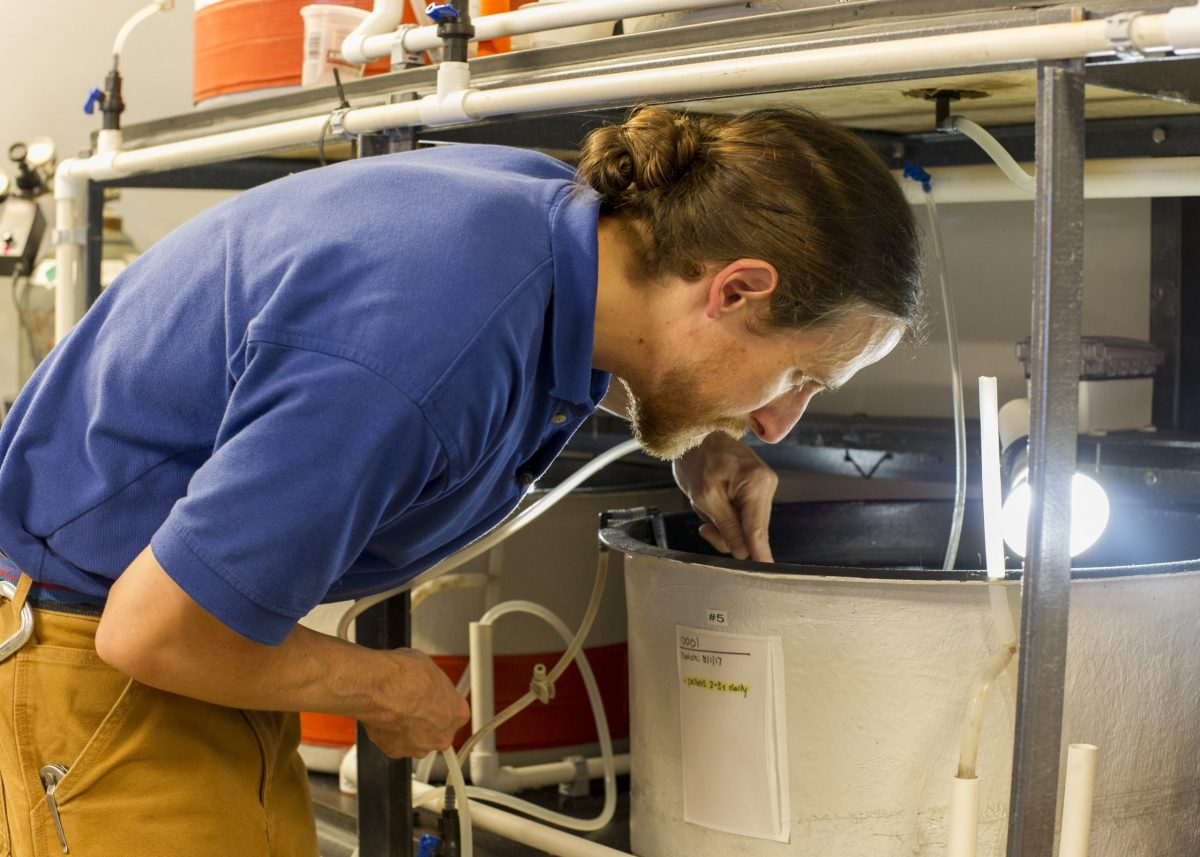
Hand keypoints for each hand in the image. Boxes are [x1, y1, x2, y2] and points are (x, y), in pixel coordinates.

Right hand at [362, 649, 470, 758]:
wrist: (381, 689)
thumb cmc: (407, 677)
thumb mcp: (431, 669)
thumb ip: (435, 686)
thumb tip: (429, 681)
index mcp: (457, 714)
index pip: (457, 713)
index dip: (443, 704)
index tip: (435, 699)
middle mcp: (441, 736)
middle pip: (439, 731)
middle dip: (428, 720)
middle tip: (415, 704)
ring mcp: (419, 747)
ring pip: (418, 740)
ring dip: (410, 728)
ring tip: (398, 709)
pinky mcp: (396, 752)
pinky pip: (396, 743)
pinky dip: (391, 733)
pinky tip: (386, 717)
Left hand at [672, 432, 777, 561]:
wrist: (695, 435)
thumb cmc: (697, 459)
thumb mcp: (704, 496)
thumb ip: (726, 526)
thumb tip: (742, 553)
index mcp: (757, 483)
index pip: (758, 528)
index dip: (760, 553)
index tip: (768, 570)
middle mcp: (766, 485)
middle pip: (752, 531)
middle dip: (727, 534)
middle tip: (705, 527)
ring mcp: (762, 487)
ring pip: (746, 526)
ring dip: (723, 523)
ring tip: (706, 505)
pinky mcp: (754, 490)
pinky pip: (742, 515)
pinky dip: (725, 515)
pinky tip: (713, 503)